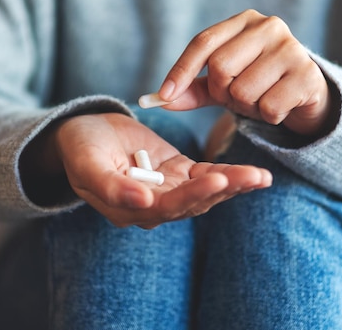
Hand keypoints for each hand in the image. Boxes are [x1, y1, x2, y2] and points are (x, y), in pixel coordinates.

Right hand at [53, 113, 270, 228]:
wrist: (83, 132)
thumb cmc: (80, 148)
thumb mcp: (87, 164)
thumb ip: (111, 186)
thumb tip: (142, 203)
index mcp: (129, 209)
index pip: (165, 207)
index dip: (191, 196)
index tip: (215, 181)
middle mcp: (153, 205)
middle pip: (193, 203)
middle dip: (224, 190)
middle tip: (253, 177)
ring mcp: (168, 189)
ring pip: (205, 191)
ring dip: (234, 184)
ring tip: (261, 177)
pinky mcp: (178, 171)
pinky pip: (206, 175)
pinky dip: (229, 175)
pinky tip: (254, 175)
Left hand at [159, 9, 334, 135]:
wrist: (306, 94)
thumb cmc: (258, 83)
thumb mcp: (222, 83)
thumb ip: (191, 89)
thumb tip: (159, 100)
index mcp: (244, 21)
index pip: (203, 42)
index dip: (180, 70)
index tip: (164, 96)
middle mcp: (269, 26)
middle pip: (220, 67)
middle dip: (222, 92)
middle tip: (237, 96)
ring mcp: (292, 48)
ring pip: (243, 91)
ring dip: (247, 107)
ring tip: (260, 99)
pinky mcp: (308, 74)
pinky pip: (269, 107)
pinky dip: (268, 116)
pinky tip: (279, 106)